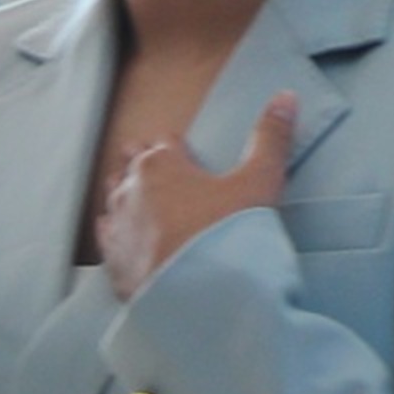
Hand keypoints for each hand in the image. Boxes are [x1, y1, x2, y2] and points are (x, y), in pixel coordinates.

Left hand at [98, 93, 296, 297]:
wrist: (203, 298)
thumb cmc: (229, 235)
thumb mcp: (259, 181)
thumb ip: (271, 138)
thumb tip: (286, 95)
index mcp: (162, 164)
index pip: (165, 142)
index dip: (175, 145)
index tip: (177, 146)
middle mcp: (130, 190)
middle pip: (132, 166)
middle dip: (140, 162)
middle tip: (143, 160)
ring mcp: (118, 228)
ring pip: (113, 200)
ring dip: (123, 195)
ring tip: (129, 194)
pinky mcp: (114, 264)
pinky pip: (107, 240)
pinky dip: (113, 234)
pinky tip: (116, 236)